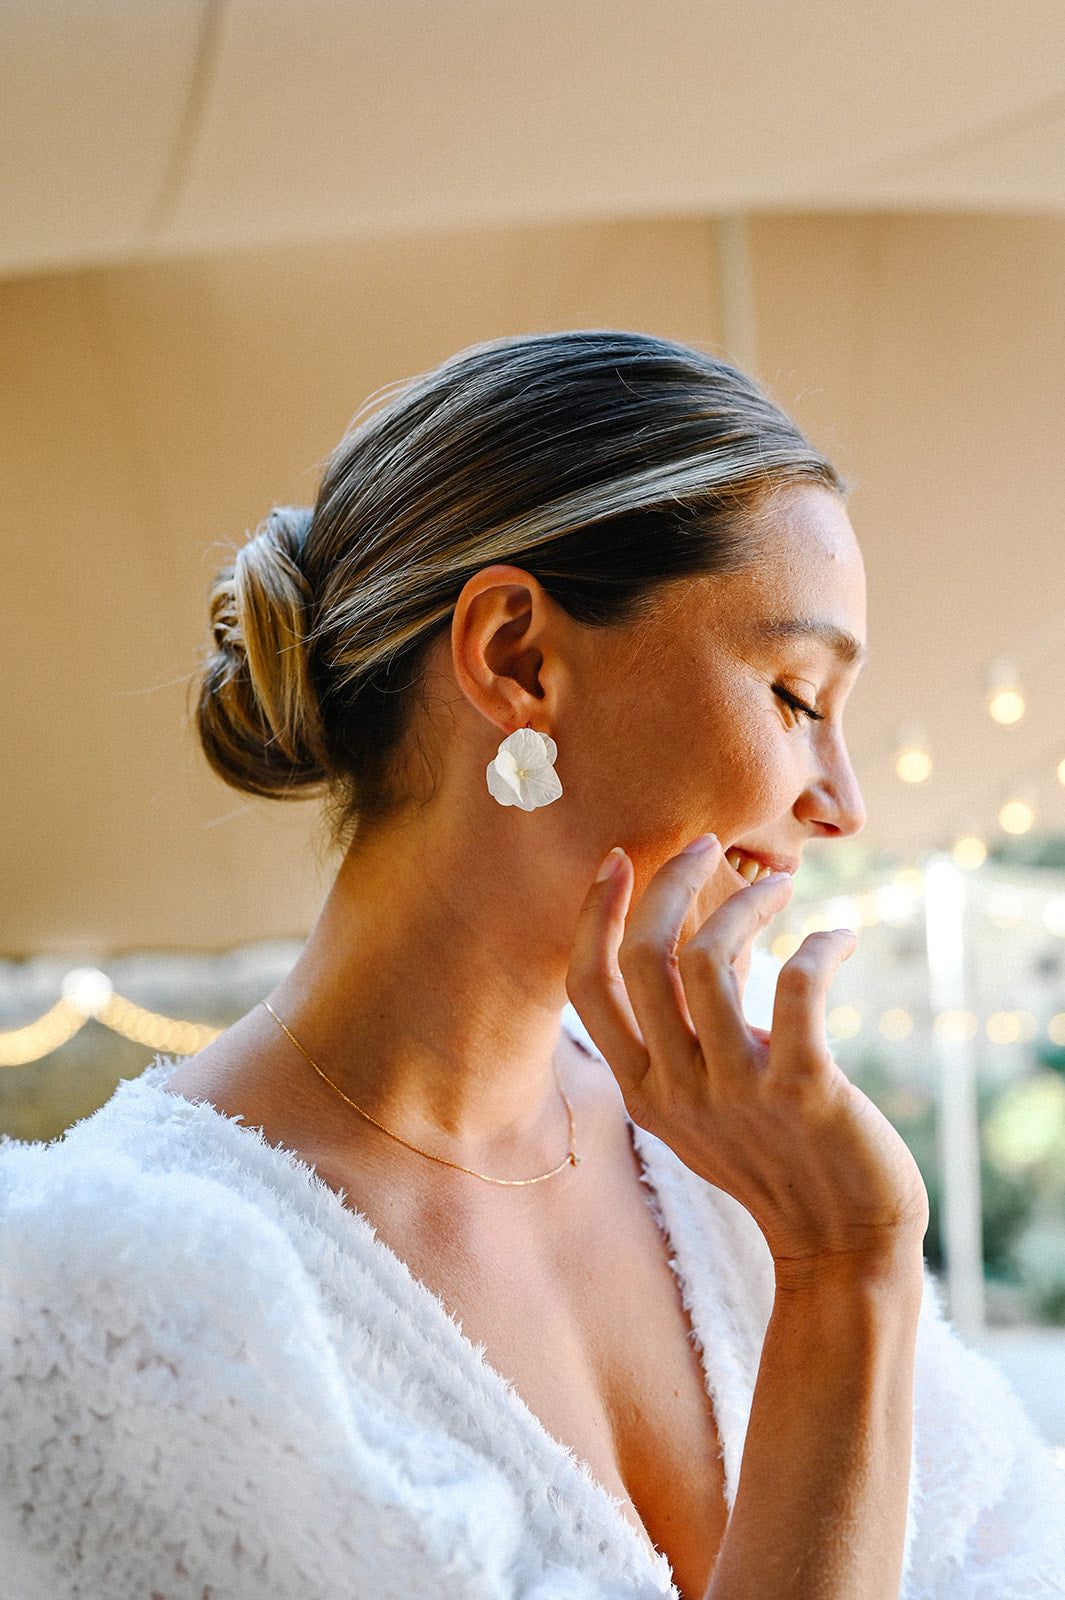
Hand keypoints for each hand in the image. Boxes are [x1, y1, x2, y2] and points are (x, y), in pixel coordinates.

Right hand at [567, 836, 927, 1278]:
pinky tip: (839, 938)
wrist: (843, 1245)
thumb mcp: (701, 1106)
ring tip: (781, 888)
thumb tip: (694, 948)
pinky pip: (797, 986)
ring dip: (747, 903)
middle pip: (643, 957)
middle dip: (669, 881)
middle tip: (707, 845)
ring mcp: (737, 1092)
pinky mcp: (805, 1090)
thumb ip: (680, 1039)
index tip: (618, 860)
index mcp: (640, 1090)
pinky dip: (818, 945)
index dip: (595, 914)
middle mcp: (675, 1090)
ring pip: (708, 958)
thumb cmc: (775, 1163)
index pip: (587, 986)